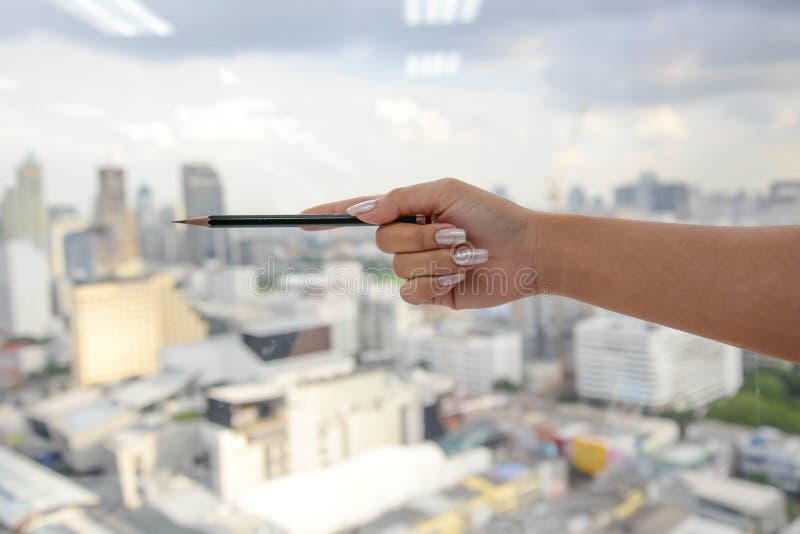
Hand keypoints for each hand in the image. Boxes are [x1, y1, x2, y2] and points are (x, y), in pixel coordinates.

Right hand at [302, 178, 540, 307]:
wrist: (527, 252)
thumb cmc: (492, 214)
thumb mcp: (446, 192)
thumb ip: (402, 199)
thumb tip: (361, 211)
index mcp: (410, 211)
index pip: (360, 212)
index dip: (330, 215)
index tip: (301, 218)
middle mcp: (409, 239)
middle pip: (383, 241)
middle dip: (422, 238)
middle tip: (458, 233)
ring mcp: (420, 267)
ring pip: (400, 269)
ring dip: (438, 260)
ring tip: (468, 255)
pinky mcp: (432, 294)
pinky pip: (412, 293)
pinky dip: (437, 282)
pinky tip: (461, 276)